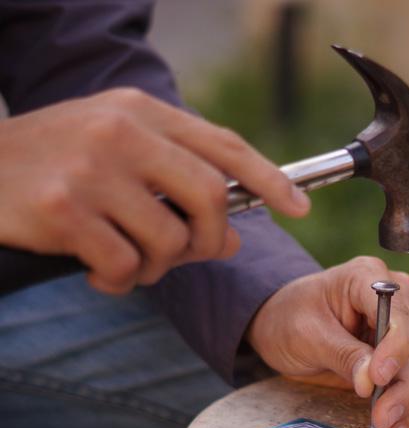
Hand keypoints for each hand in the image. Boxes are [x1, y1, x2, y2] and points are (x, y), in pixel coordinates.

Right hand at [0, 88, 309, 293]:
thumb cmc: (55, 162)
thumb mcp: (116, 147)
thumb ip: (175, 180)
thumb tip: (235, 236)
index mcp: (142, 111)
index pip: (224, 144)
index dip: (269, 179)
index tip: (299, 208)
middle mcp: (121, 132)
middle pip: (209, 196)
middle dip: (212, 238)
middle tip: (196, 254)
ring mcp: (91, 168)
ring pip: (168, 240)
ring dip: (158, 267)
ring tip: (130, 261)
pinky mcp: (62, 209)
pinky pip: (124, 266)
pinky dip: (120, 281)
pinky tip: (99, 272)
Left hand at [246, 256, 408, 427]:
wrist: (278, 322)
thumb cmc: (288, 317)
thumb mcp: (307, 334)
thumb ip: (342, 354)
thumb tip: (372, 382)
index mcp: (367, 277)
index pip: (395, 313)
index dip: (394, 347)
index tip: (380, 379)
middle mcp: (392, 296)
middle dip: (402, 386)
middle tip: (385, 420)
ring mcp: (397, 324)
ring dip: (404, 404)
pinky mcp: (395, 351)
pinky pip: (404, 380)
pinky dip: (400, 408)